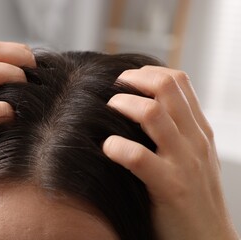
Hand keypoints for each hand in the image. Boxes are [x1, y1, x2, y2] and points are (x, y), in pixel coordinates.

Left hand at [103, 66, 238, 239]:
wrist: (208, 239)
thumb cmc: (192, 197)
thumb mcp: (192, 156)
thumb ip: (176, 131)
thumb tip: (142, 108)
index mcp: (198, 130)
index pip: (178, 81)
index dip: (148, 72)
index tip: (127, 79)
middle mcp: (194, 139)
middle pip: (166, 87)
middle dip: (133, 80)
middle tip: (113, 88)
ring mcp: (184, 162)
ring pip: (151, 114)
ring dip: (123, 105)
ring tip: (108, 111)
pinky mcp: (170, 186)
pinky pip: (138, 156)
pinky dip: (116, 147)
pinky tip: (108, 148)